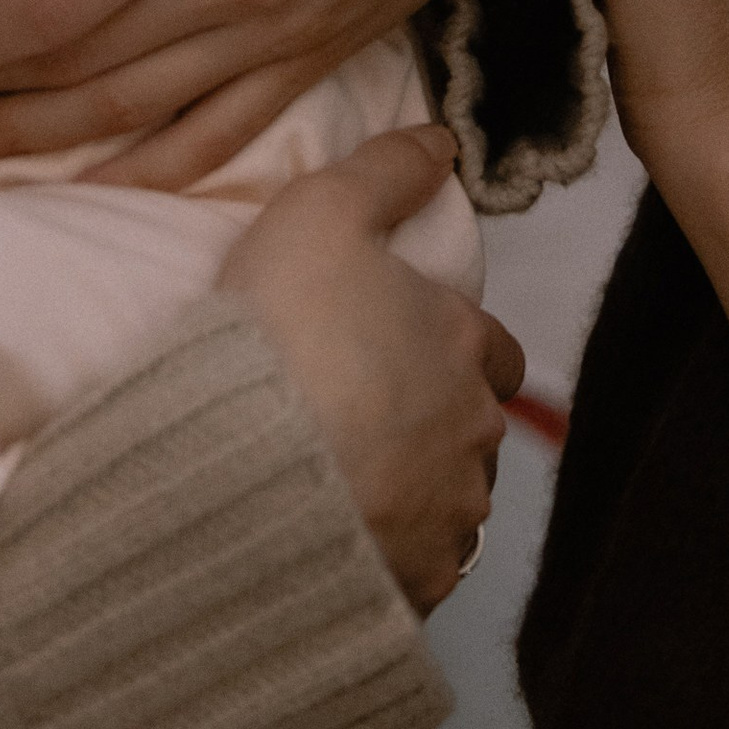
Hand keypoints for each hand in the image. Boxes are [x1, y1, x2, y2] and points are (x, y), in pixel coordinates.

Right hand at [220, 130, 524, 613]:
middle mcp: (474, 434)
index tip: (403, 353)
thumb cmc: (278, 328)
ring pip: (448, 506)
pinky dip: (384, 560)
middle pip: (472, 432)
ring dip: (413, 496)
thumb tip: (442, 140)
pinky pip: (413, 573)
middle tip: (356, 420)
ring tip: (339, 485)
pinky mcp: (411, 587)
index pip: (496, 353)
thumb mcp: (320, 211)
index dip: (456, 351)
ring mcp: (446, 518)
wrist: (231, 461)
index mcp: (466, 346)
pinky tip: (333, 544)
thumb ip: (387, 170)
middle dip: (432, 427)